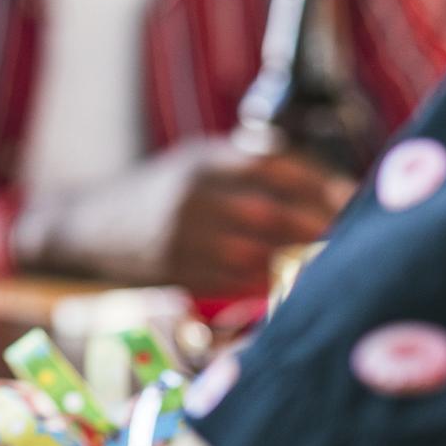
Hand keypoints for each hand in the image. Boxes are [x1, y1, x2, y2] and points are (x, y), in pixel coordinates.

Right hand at [12, 136, 349, 294]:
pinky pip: (237, 282)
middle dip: (320, 227)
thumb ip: (248, 165)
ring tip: (333, 266)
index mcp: (203, 160)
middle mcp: (194, 194)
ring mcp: (183, 236)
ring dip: (301, 261)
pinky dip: (270, 284)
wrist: (89, 226)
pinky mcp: (178, 272)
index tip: (352, 199)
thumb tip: (326, 184)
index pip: (275, 167)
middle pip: (274, 212)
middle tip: (355, 239)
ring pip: (260, 252)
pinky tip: (292, 285)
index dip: (320, 184)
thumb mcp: (195, 161)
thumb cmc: (156, 191)